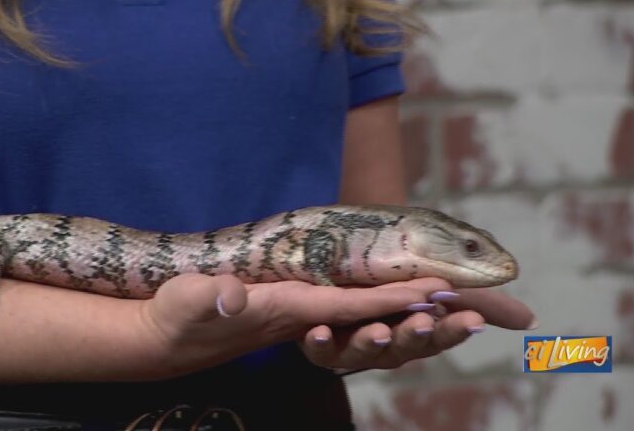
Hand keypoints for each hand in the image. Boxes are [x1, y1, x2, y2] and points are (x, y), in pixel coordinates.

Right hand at [137, 274, 451, 378]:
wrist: (166, 341)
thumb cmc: (174, 317)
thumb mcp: (186, 303)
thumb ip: (209, 299)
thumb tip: (233, 295)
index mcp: (284, 312)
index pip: (347, 306)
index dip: (388, 300)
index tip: (431, 292)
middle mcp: (302, 321)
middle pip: (369, 321)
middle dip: (415, 315)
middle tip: (467, 308)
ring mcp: (299, 320)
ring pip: (365, 322)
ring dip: (407, 315)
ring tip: (452, 305)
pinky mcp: (293, 316)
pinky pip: (346, 315)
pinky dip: (380, 310)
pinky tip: (402, 302)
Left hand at [299, 281, 535, 371]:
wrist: (344, 242)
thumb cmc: (395, 265)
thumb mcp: (435, 276)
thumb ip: (476, 298)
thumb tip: (530, 321)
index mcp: (414, 329)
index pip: (439, 335)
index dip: (453, 331)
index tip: (470, 321)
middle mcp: (384, 340)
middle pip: (402, 348)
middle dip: (413, 336)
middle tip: (424, 322)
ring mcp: (348, 341)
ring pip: (361, 352)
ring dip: (371, 342)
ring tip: (378, 328)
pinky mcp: (315, 336)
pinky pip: (318, 346)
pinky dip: (321, 342)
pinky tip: (320, 330)